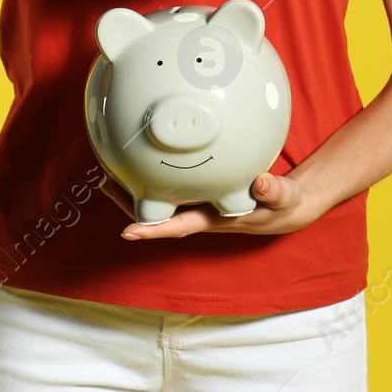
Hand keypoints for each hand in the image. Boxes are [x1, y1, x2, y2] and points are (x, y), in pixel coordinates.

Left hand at [105, 172, 322, 239]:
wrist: (287, 206)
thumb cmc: (282, 205)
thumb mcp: (284, 199)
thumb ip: (274, 192)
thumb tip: (259, 183)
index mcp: (215, 219)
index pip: (179, 226)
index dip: (154, 230)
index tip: (128, 232)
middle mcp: (202, 212)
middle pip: (159, 213)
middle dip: (130, 204)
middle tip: (105, 185)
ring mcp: (200, 202)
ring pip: (160, 199)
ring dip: (136, 190)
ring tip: (111, 172)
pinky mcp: (203, 189)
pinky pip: (172, 184)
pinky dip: (155, 175)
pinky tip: (143, 159)